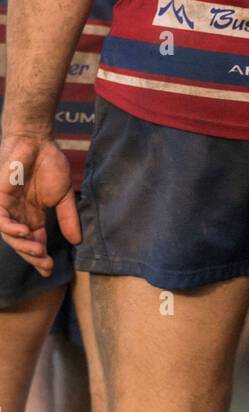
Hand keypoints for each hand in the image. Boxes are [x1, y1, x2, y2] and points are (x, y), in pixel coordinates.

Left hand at [0, 134, 79, 273]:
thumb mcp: (63, 195)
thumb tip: (77, 241)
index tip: (49, 270)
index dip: (40, 258)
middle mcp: (18, 216)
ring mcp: (7, 208)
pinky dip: (10, 228)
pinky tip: (24, 233)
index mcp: (32, 217)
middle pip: (22, 243)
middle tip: (45, 264)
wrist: (38, 141)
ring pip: (10, 235)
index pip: (34, 242)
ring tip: (38, 251)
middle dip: (32, 256)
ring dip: (22, 246)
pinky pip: (1, 219)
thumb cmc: (49, 164)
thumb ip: (68, 217)